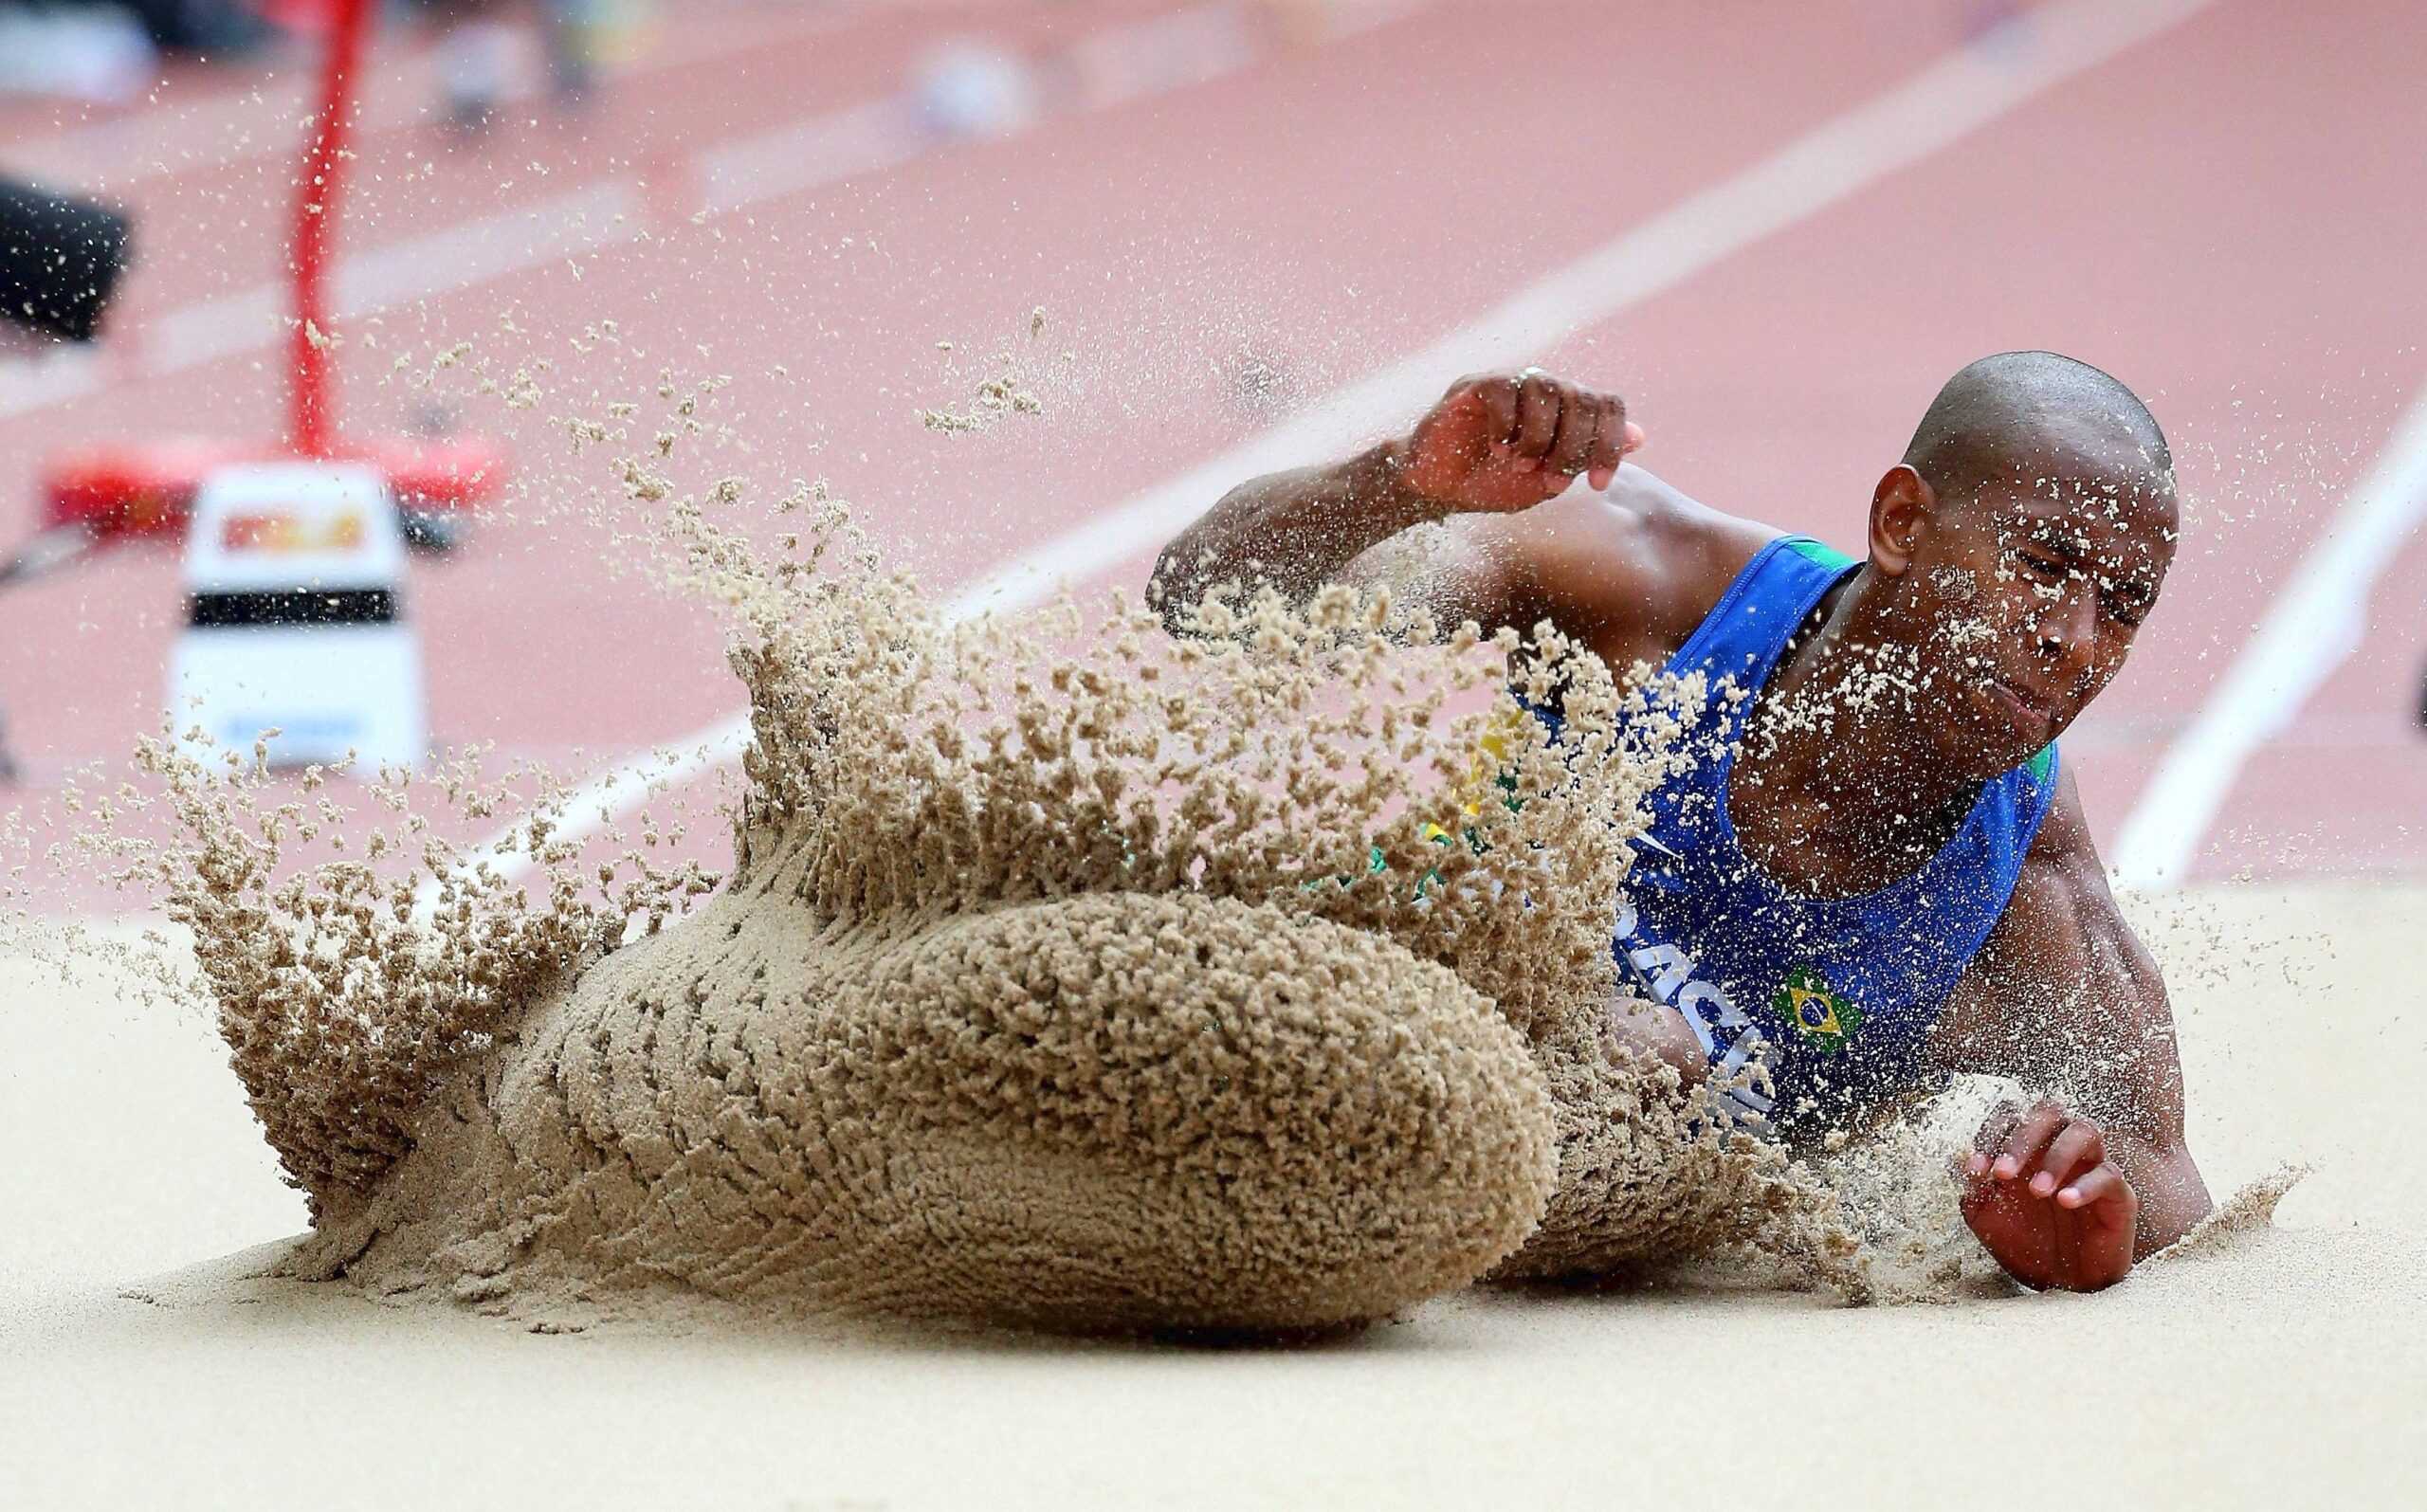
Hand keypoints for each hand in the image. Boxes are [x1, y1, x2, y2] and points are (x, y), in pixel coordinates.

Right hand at [1394, 370, 1642, 514]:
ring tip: (1520, 465)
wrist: (1436, 488)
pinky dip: (1508, 425)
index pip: (1607, 404)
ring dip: (1539, 436)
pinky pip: (1505, 388)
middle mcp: (1543, 391)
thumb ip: (1585, 458)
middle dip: (1573, 446)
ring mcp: (1510, 383)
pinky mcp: (1476, 384)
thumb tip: (1638, 436)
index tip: (1599, 485)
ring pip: (1546, 387)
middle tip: (1552, 479)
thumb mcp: (1545, 481)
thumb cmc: (1491, 484)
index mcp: (1566, 412)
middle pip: (1581, 396)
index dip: (1611, 443)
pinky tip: (1498, 451)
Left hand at [1960, 1099, 2139, 1291]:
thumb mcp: (1988, 1217)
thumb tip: (1958, 1160)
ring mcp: (2093, 1166)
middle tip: (2002, 1174)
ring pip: (2085, 1131)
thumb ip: (1974, 1188)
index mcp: (2028, 1146)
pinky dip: (2085, 1185)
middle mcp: (2061, 1147)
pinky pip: (2109, 1175)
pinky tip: (2065, 1201)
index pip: (2011, 1116)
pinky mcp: (2119, 1194)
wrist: (2061, 1284)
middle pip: (2049, 1112)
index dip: (1990, 1136)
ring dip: (2057, 1156)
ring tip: (2037, 1190)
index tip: (1974, 1170)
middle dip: (2022, 1138)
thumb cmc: (2025, 1242)